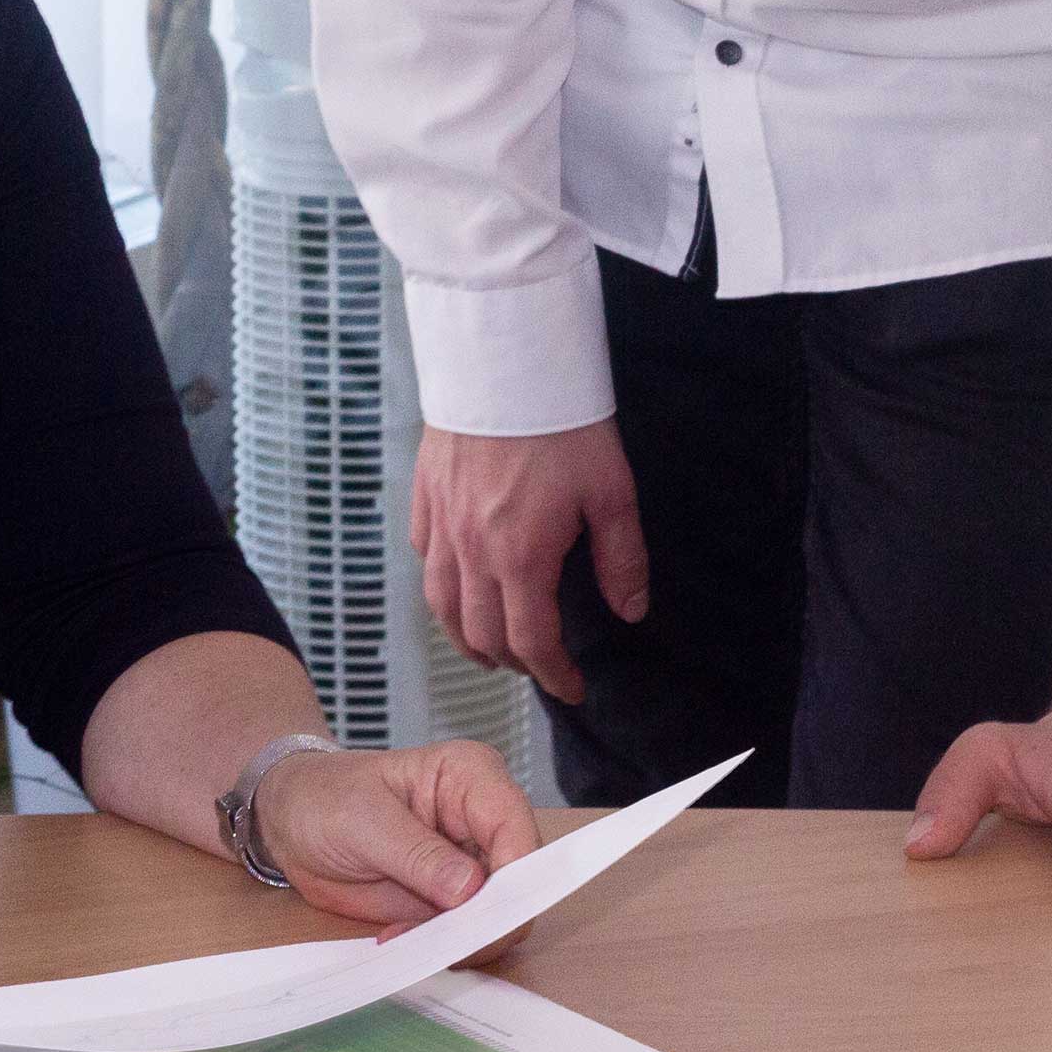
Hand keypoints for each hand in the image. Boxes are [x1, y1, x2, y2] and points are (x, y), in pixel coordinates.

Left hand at [252, 739, 541, 933]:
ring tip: (404, 938)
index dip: (514, 876)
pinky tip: (399, 939)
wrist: (291, 821)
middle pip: (520, 882)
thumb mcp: (363, 819)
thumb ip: (418, 853)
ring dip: (461, 941)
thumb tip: (472, 889)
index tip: (483, 913)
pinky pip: (468, 935)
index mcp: (471, 776)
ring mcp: (472, 864)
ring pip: (500, 917)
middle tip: (441, 942)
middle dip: (488, 920)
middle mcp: (482, 821)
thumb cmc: (323, 796)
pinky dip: (441, 948)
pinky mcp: (454, 901)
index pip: (517, 828)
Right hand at [410, 419, 647, 703]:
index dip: (553, 675)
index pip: (531, 641)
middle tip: (536, 667)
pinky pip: (423, 556)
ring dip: (464, 636)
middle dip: (511, 662)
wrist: (507, 363)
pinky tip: (455, 583)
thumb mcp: (610, 492)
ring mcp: (442, 523)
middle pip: (480, 633)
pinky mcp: (425, 495)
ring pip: (440, 603)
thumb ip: (620, 559)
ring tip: (486, 647)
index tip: (572, 688)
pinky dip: (439, 584)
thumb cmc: (563, 425)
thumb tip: (628, 611)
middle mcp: (473, 550)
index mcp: (521, 557)